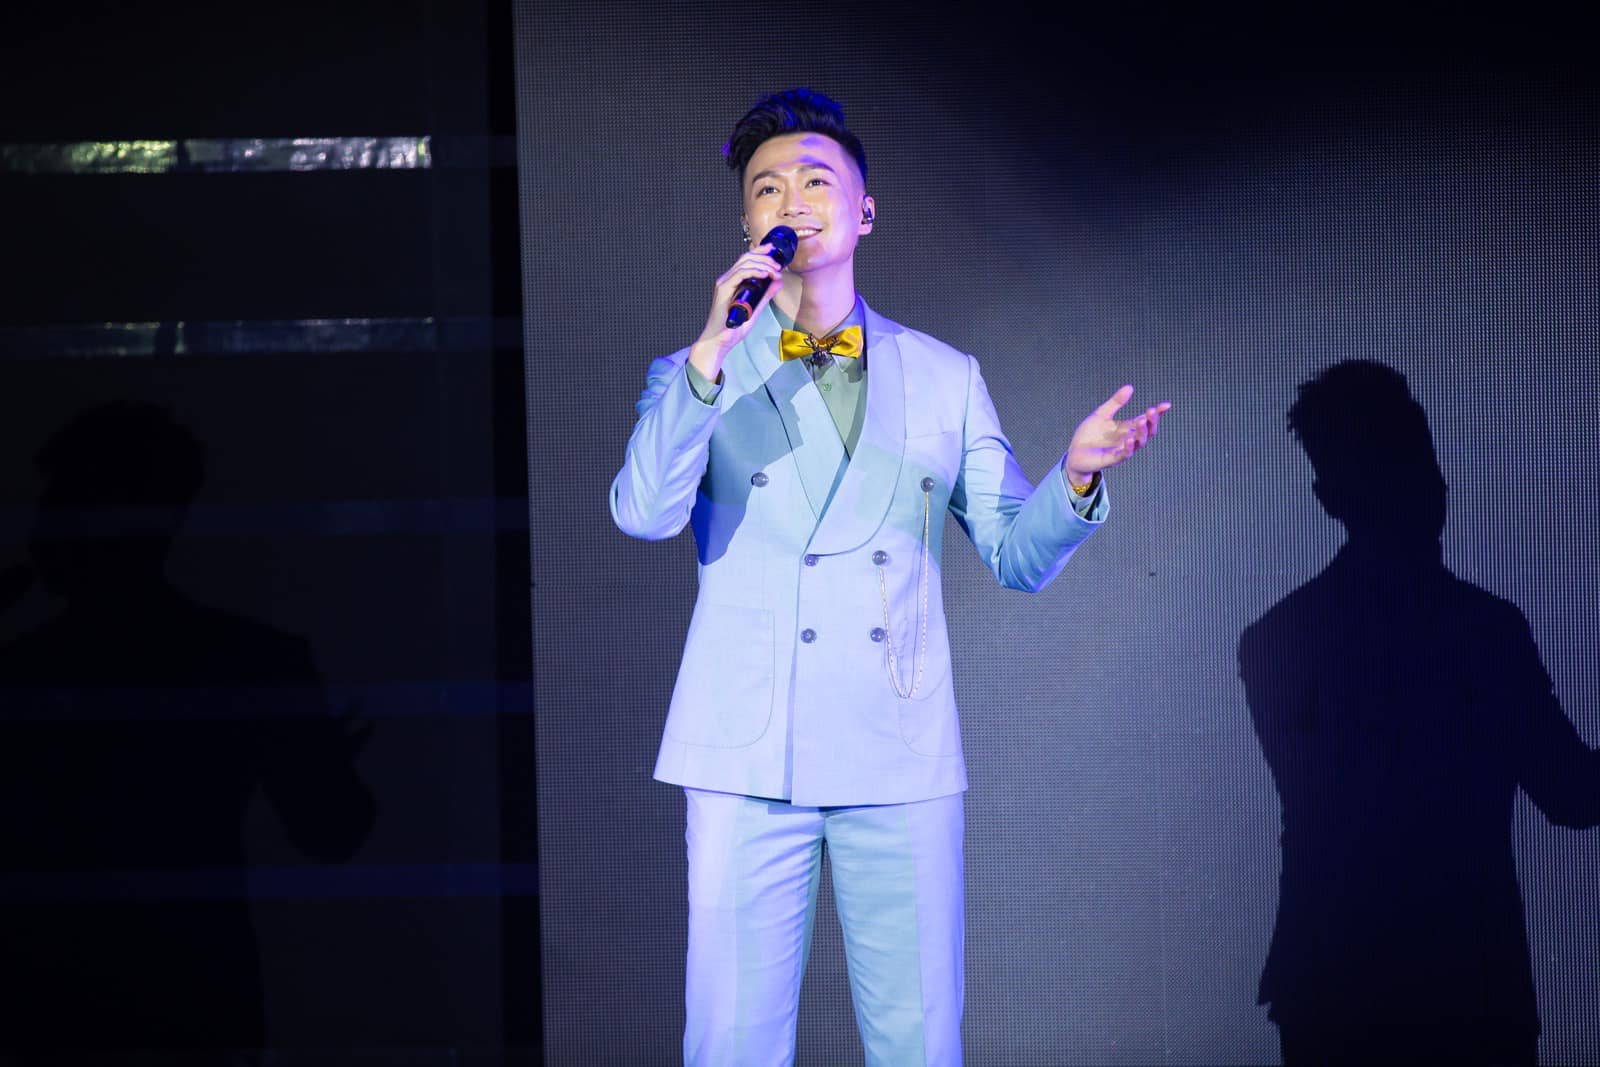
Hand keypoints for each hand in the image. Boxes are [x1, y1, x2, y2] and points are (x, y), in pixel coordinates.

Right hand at [688, 243, 786, 381]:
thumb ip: (766, 295)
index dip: (760, 252)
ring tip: (775, 271)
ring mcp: (724, 283)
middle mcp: (727, 279)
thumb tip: (777, 283)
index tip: (773, 250)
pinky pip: (740, 274)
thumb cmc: (732, 328)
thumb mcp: (755, 309)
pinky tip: (765, 274)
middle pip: (746, 258)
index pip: (747, 260)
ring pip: (744, 263)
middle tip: (778, 265)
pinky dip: (754, 271)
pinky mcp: (723, 289)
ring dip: (763, 264)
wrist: (719, 341)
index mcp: (733, 282)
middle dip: (765, 258)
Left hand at [1063, 385, 1170, 484]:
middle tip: (1152, 411)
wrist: (1075, 453)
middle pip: (1147, 432)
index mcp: (1126, 428)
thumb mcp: (1102, 414)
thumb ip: (1115, 402)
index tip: (1166, 405)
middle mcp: (1128, 440)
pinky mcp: (1111, 460)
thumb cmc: (1089, 435)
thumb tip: (1130, 387)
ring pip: (1138, 443)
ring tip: (1143, 420)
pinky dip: (1128, 448)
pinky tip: (1129, 439)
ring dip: (1142, 432)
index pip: (1146, 420)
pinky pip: (1123, 455)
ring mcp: (1121, 450)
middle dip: (1152, 422)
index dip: (1157, 414)